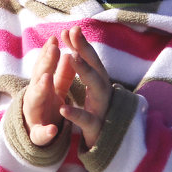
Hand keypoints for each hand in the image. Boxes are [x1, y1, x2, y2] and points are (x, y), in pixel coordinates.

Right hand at [23, 36, 74, 145]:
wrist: (35, 136)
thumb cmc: (46, 107)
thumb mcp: (55, 89)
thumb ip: (62, 73)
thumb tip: (68, 52)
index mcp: (40, 86)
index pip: (44, 66)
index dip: (48, 53)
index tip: (55, 38)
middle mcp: (34, 97)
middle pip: (38, 77)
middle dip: (45, 63)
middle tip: (53, 49)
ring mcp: (34, 115)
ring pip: (34, 100)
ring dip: (40, 88)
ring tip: (47, 78)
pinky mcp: (37, 135)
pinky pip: (41, 134)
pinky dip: (46, 132)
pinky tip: (53, 129)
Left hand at [59, 26, 111, 148]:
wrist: (107, 142)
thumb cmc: (97, 108)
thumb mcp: (91, 84)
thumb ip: (81, 61)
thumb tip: (71, 33)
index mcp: (99, 81)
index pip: (91, 59)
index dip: (82, 43)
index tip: (70, 29)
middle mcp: (104, 91)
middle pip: (96, 67)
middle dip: (85, 49)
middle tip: (73, 33)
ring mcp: (102, 108)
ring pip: (97, 88)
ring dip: (85, 72)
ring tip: (72, 58)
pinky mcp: (96, 128)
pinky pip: (87, 120)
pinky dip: (76, 114)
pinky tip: (63, 108)